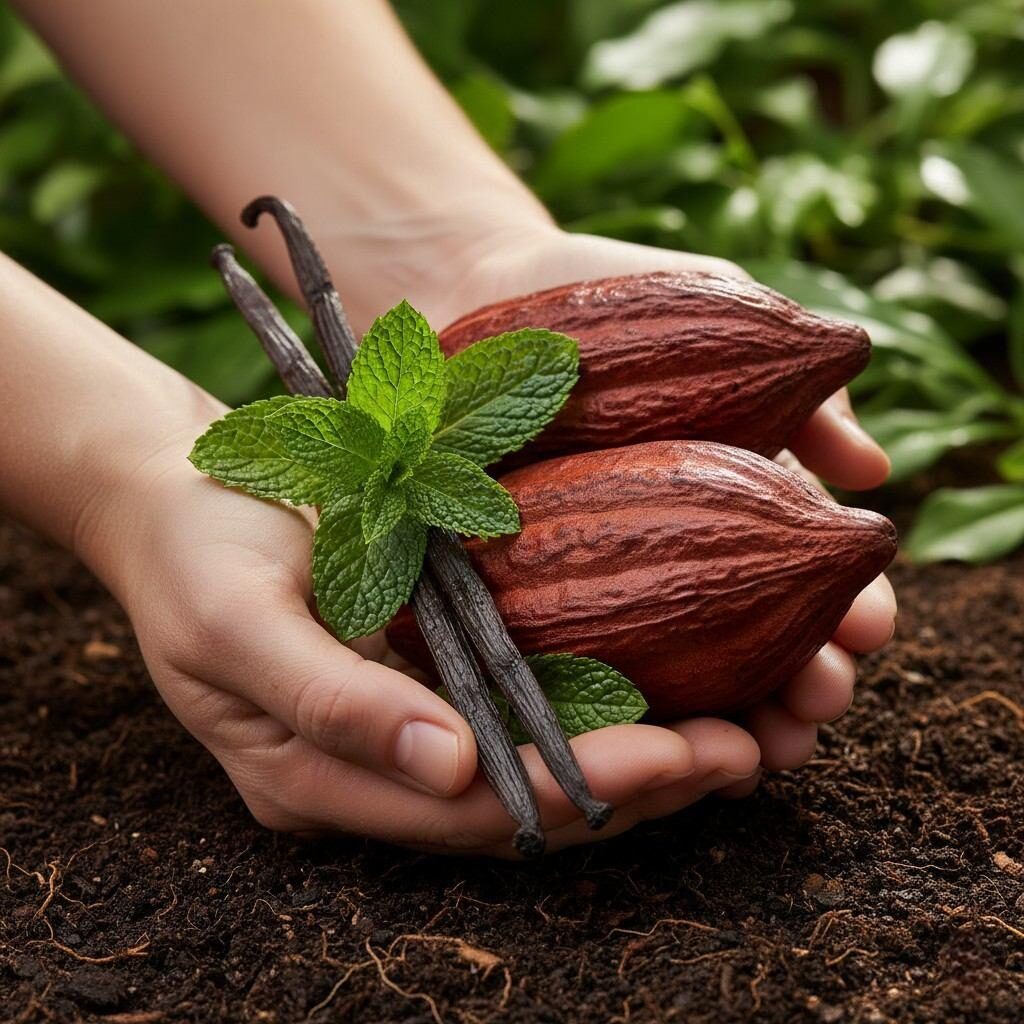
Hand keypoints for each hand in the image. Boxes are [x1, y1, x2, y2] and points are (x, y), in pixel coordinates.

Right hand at [91, 432, 770, 856]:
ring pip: (533, 764)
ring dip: (634, 755)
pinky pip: (521, 704)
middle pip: (522, 806)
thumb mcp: (236, 624)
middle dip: (635, 786)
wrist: (172, 497)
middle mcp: (375, 770)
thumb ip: (330, 701)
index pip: (473, 813)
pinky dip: (597, 702)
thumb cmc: (191, 555)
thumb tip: (446, 770)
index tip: (681, 757)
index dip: (580, 789)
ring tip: (736, 730)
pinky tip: (666, 678)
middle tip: (743, 749)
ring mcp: (400, 726)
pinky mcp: (421, 672)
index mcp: (319, 780)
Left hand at [412, 225, 896, 799]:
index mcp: (730, 501)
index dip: (845, 609)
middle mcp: (668, 553)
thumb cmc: (612, 298)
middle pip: (748, 643)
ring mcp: (588, 580)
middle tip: (819, 708)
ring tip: (754, 753)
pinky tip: (638, 743)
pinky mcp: (510, 590)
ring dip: (716, 720)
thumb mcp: (722, 313)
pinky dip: (601, 708)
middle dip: (794, 684)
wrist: (478, 288)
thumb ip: (798, 385)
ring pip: (664, 674)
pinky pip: (557, 663)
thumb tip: (873, 466)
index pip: (805, 573)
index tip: (868, 630)